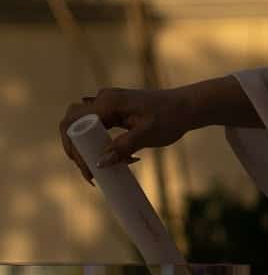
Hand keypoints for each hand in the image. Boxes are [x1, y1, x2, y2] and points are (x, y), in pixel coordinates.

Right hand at [59, 86, 195, 184]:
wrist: (188, 107)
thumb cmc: (171, 117)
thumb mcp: (148, 135)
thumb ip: (123, 147)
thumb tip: (99, 163)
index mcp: (108, 102)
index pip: (74, 123)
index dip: (74, 148)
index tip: (88, 170)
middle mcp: (103, 100)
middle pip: (72, 124)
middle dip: (77, 151)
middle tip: (92, 174)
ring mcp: (108, 104)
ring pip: (83, 128)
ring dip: (90, 150)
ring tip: (112, 168)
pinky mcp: (114, 111)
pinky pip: (97, 128)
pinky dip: (101, 145)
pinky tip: (123, 160)